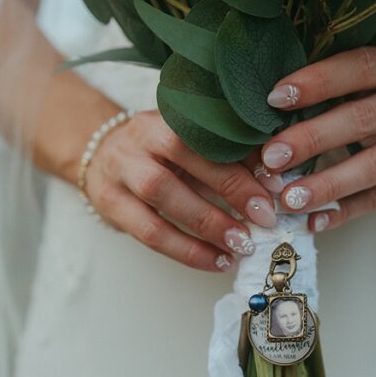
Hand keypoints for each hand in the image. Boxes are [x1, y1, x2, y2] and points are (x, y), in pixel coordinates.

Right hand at [85, 110, 276, 271]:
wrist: (99, 155)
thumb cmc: (160, 151)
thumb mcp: (191, 143)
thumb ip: (228, 154)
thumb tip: (274, 179)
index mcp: (168, 114)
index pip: (208, 132)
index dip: (243, 159)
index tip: (276, 186)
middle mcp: (141, 137)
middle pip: (184, 159)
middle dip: (230, 189)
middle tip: (264, 218)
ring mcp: (121, 171)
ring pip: (164, 197)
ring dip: (208, 225)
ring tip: (241, 247)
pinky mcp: (112, 205)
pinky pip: (151, 233)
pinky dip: (188, 252)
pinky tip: (217, 261)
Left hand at [258, 47, 375, 232]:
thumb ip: (343, 88)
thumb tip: (274, 106)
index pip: (363, 67)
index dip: (319, 81)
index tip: (275, 98)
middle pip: (365, 119)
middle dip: (313, 138)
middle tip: (272, 157)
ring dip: (329, 183)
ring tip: (289, 199)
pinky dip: (347, 210)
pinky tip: (315, 220)